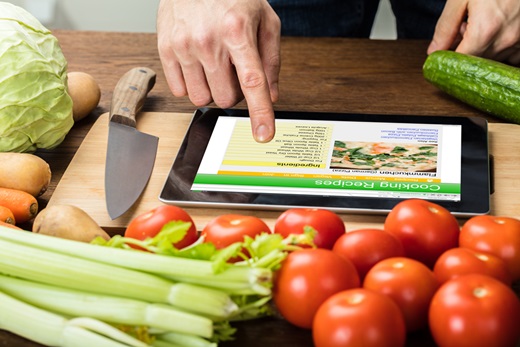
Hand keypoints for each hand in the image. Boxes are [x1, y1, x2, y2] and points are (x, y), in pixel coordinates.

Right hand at [157, 0, 280, 141]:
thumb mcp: (265, 20)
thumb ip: (271, 60)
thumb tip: (272, 95)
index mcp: (238, 31)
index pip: (252, 81)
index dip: (260, 112)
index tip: (263, 134)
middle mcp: (209, 40)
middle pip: (226, 98)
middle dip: (234, 92)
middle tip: (233, 72)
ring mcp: (184, 46)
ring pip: (202, 99)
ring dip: (212, 90)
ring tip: (214, 66)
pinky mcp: (165, 49)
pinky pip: (180, 91)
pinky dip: (192, 85)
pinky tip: (197, 65)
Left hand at [428, 0, 519, 64]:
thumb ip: (446, 28)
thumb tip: (434, 51)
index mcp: (485, 30)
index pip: (461, 62)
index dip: (449, 59)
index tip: (443, 52)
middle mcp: (506, 39)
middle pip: (476, 62)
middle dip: (465, 50)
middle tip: (464, 27)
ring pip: (493, 59)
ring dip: (483, 48)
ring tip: (482, 23)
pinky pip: (512, 55)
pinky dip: (501, 47)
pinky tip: (497, 28)